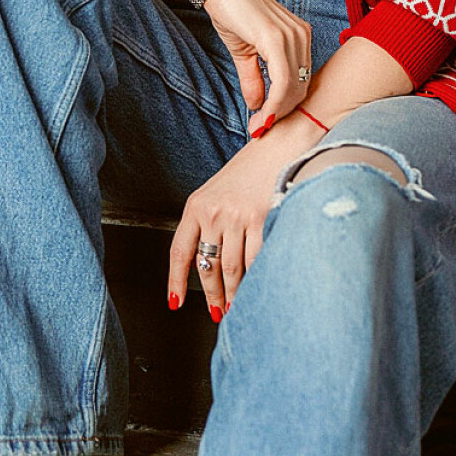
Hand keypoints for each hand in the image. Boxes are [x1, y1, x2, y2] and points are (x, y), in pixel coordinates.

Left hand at [168, 109, 323, 314]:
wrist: (279, 143)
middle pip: (208, 266)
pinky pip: (256, 260)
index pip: (180, 250)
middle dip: (214, 295)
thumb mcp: (220, 191)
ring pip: (231, 269)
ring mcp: (236, 216)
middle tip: (219, 312)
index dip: (176, 280)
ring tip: (238, 308)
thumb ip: (212, 223)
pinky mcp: (261, 218)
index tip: (176, 301)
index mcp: (197, 204)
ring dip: (235, 294)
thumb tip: (212, 265)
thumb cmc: (252, 168)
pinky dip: (256, 280)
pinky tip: (258, 288)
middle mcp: (213, 211)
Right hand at [203, 0, 312, 131]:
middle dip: (281, 113)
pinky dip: (273, 103)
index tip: (265, 123)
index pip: (302, 80)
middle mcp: (301, 34)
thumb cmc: (232, 12)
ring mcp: (292, 35)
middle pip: (301, 87)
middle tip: (259, 127)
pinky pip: (282, 81)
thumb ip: (254, 78)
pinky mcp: (276, 38)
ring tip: (257, 124)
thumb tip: (257, 106)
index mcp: (299, 35)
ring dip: (276, 112)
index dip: (285, 106)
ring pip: (293, 88)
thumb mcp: (245, 52)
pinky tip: (260, 114)